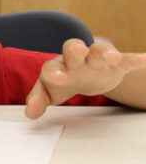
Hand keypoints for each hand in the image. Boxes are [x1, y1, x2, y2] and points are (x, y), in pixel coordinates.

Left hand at [25, 38, 145, 118]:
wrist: (85, 73)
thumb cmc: (64, 81)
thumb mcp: (50, 91)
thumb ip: (38, 99)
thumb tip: (30, 113)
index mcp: (58, 66)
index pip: (52, 67)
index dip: (54, 72)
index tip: (57, 78)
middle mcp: (76, 59)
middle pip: (73, 50)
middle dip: (76, 50)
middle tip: (79, 50)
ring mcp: (96, 61)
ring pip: (99, 52)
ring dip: (105, 52)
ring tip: (112, 57)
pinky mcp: (115, 65)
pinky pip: (125, 60)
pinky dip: (133, 59)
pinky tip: (143, 59)